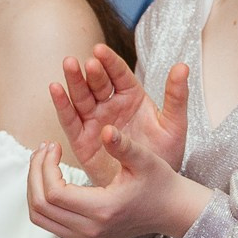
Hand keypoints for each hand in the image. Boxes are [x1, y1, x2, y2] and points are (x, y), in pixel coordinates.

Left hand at [26, 129, 213, 237]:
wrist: (172, 211)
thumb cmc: (160, 184)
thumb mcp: (145, 161)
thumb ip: (123, 146)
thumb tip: (105, 130)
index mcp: (103, 210)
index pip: (54, 193)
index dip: (45, 167)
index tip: (53, 146)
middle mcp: (90, 229)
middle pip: (40, 206)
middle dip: (34, 174)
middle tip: (43, 151)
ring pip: (39, 217)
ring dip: (34, 188)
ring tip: (43, 162)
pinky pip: (48, 222)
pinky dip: (42, 200)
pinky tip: (51, 178)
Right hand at [50, 47, 188, 184]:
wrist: (153, 186)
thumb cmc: (165, 154)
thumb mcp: (175, 125)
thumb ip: (176, 96)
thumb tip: (182, 66)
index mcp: (133, 97)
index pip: (119, 74)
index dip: (110, 62)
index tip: (100, 50)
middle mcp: (111, 105)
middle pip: (98, 83)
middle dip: (91, 71)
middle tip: (85, 62)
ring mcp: (95, 121)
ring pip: (81, 97)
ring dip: (74, 82)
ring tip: (69, 65)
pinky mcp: (82, 139)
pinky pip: (70, 120)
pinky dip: (62, 105)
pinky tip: (55, 89)